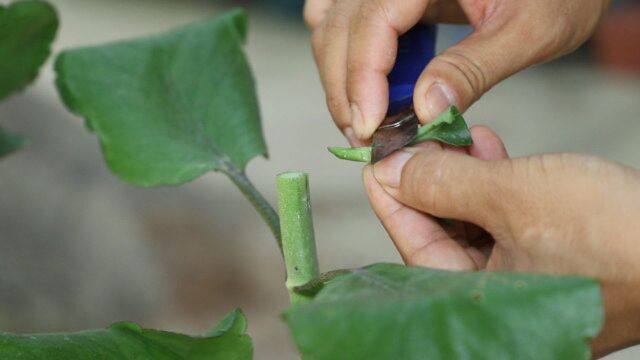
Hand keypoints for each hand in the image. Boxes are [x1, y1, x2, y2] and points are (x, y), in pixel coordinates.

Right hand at [304, 0, 610, 142]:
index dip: (362, 79)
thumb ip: (473, 68)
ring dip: (340, 73)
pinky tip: (373, 84)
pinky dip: (346, 56)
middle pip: (338, 27)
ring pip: (330, 24)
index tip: (370, 130)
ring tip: (368, 117)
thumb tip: (424, 111)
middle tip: (367, 138)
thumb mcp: (530, 30)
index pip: (372, 22)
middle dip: (345, 88)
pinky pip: (342, 19)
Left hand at [363, 126, 639, 354]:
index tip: (376, 162)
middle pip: (441, 236)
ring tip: (458, 136)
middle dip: (430, 182)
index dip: (392, 199)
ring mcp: (526, 285)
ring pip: (474, 225)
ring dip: (463, 177)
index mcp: (477, 305)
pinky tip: (489, 150)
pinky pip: (506, 223)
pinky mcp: (552, 261)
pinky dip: (495, 186)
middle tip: (420, 141)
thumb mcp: (512, 196)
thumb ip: (445, 183)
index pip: (414, 247)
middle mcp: (497, 303)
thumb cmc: (611, 234)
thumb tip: (393, 171)